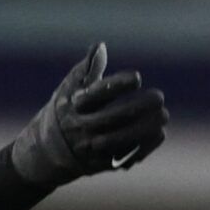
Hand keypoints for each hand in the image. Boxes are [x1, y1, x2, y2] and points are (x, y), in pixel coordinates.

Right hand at [6, 43, 168, 187]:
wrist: (46, 153)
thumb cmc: (64, 112)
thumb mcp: (68, 89)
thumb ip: (87, 69)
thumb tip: (100, 46)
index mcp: (74, 106)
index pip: (98, 94)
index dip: (119, 85)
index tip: (137, 78)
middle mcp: (82, 127)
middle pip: (115, 117)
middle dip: (141, 106)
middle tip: (159, 97)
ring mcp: (92, 148)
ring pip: (124, 138)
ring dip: (147, 126)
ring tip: (163, 114)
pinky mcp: (102, 164)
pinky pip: (128, 155)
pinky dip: (146, 145)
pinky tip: (158, 132)